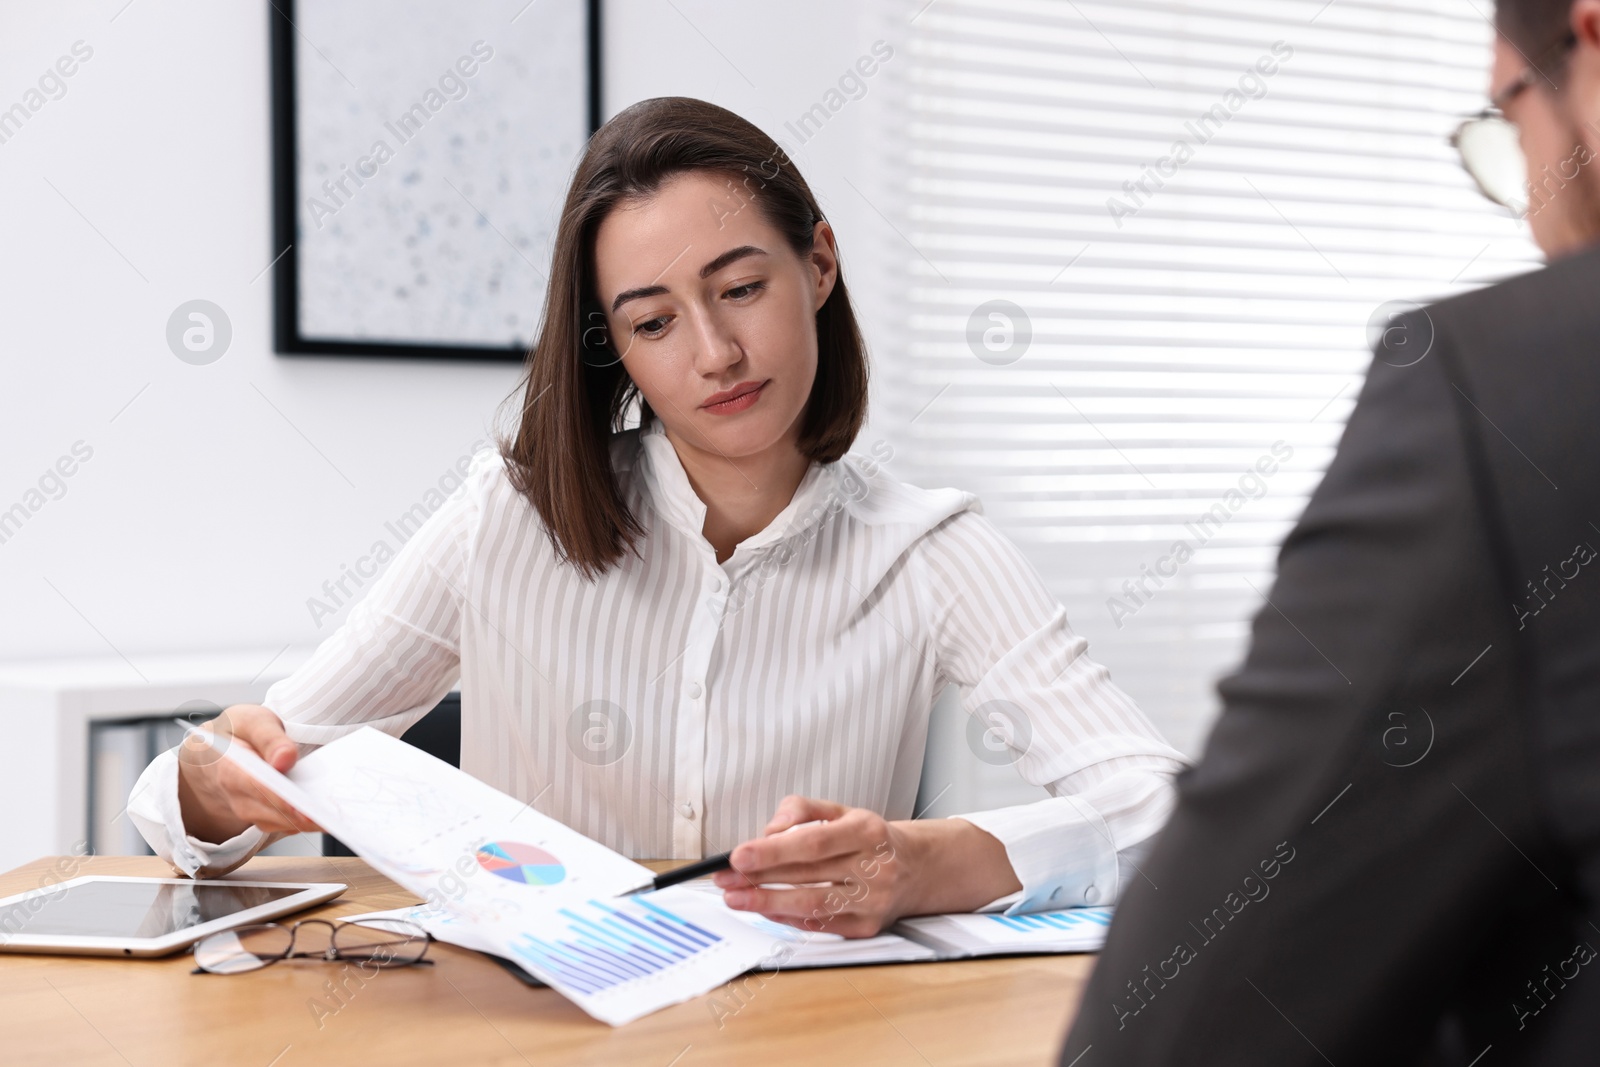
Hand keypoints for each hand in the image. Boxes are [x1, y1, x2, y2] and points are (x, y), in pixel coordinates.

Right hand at [176, 704, 321, 841]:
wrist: (217, 753)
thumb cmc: (237, 733)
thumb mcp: (252, 722)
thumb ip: (269, 737)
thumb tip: (285, 758)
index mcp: (232, 770)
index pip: (258, 789)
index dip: (282, 800)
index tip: (305, 806)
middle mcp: (239, 798)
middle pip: (275, 813)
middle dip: (304, 815)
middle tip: (335, 815)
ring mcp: (252, 811)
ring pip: (284, 824)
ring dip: (310, 821)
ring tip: (338, 814)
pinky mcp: (266, 816)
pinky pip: (290, 824)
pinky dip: (309, 820)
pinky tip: (329, 811)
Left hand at [713, 795, 1024, 937]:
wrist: (917, 868)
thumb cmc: (871, 838)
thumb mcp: (841, 810)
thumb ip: (801, 810)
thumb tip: (769, 830)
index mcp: (868, 831)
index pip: (813, 842)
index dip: (773, 851)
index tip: (739, 854)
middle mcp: (876, 867)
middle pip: (808, 876)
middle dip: (759, 878)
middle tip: (724, 877)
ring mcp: (874, 901)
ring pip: (812, 905)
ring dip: (767, 903)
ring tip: (735, 897)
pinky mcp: (868, 927)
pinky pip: (821, 924)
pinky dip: (788, 918)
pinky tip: (765, 909)